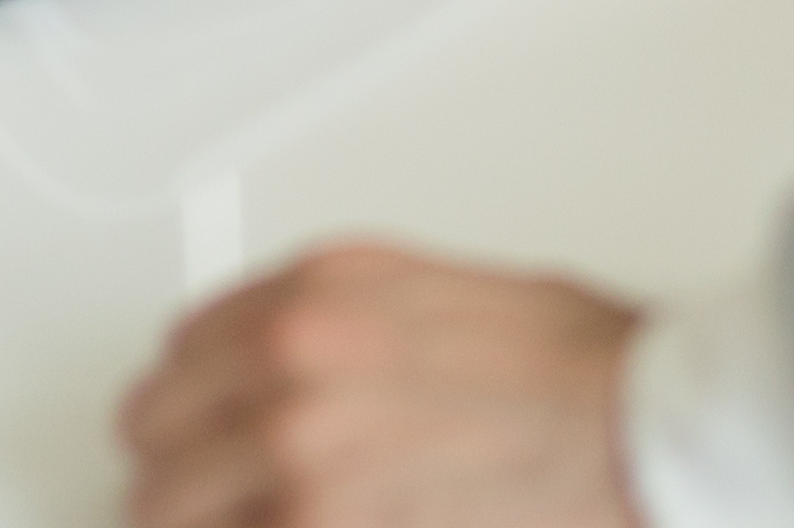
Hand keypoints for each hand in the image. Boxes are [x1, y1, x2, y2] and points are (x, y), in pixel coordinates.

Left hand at [119, 245, 644, 527]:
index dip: (192, 395)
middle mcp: (291, 363)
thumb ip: (333, 324)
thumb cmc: (575, 367)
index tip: (199, 421)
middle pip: (152, 431)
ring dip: (202, 521)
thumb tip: (274, 366)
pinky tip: (290, 527)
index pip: (180, 348)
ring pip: (167, 512)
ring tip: (245, 521)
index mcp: (316, 290)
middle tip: (202, 491)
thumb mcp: (429, 293)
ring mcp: (300, 461)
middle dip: (177, 465)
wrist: (642, 425)